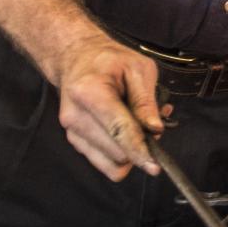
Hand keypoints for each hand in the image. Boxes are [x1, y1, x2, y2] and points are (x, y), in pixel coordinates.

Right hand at [52, 34, 165, 181]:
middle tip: (152, 124)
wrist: (77, 60)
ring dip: (131, 151)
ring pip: (110, 163)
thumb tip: (155, 130)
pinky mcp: (75, 141)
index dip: (139, 150)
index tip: (154, 166)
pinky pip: (104, 162)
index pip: (118, 130)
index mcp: (89, 93)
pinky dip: (120, 152)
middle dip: (140, 145)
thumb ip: (146, 101)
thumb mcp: (138, 68)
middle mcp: (75, 116)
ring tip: (138, 124)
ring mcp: (72, 131)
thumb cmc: (109, 61)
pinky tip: (126, 132)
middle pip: (116, 151)